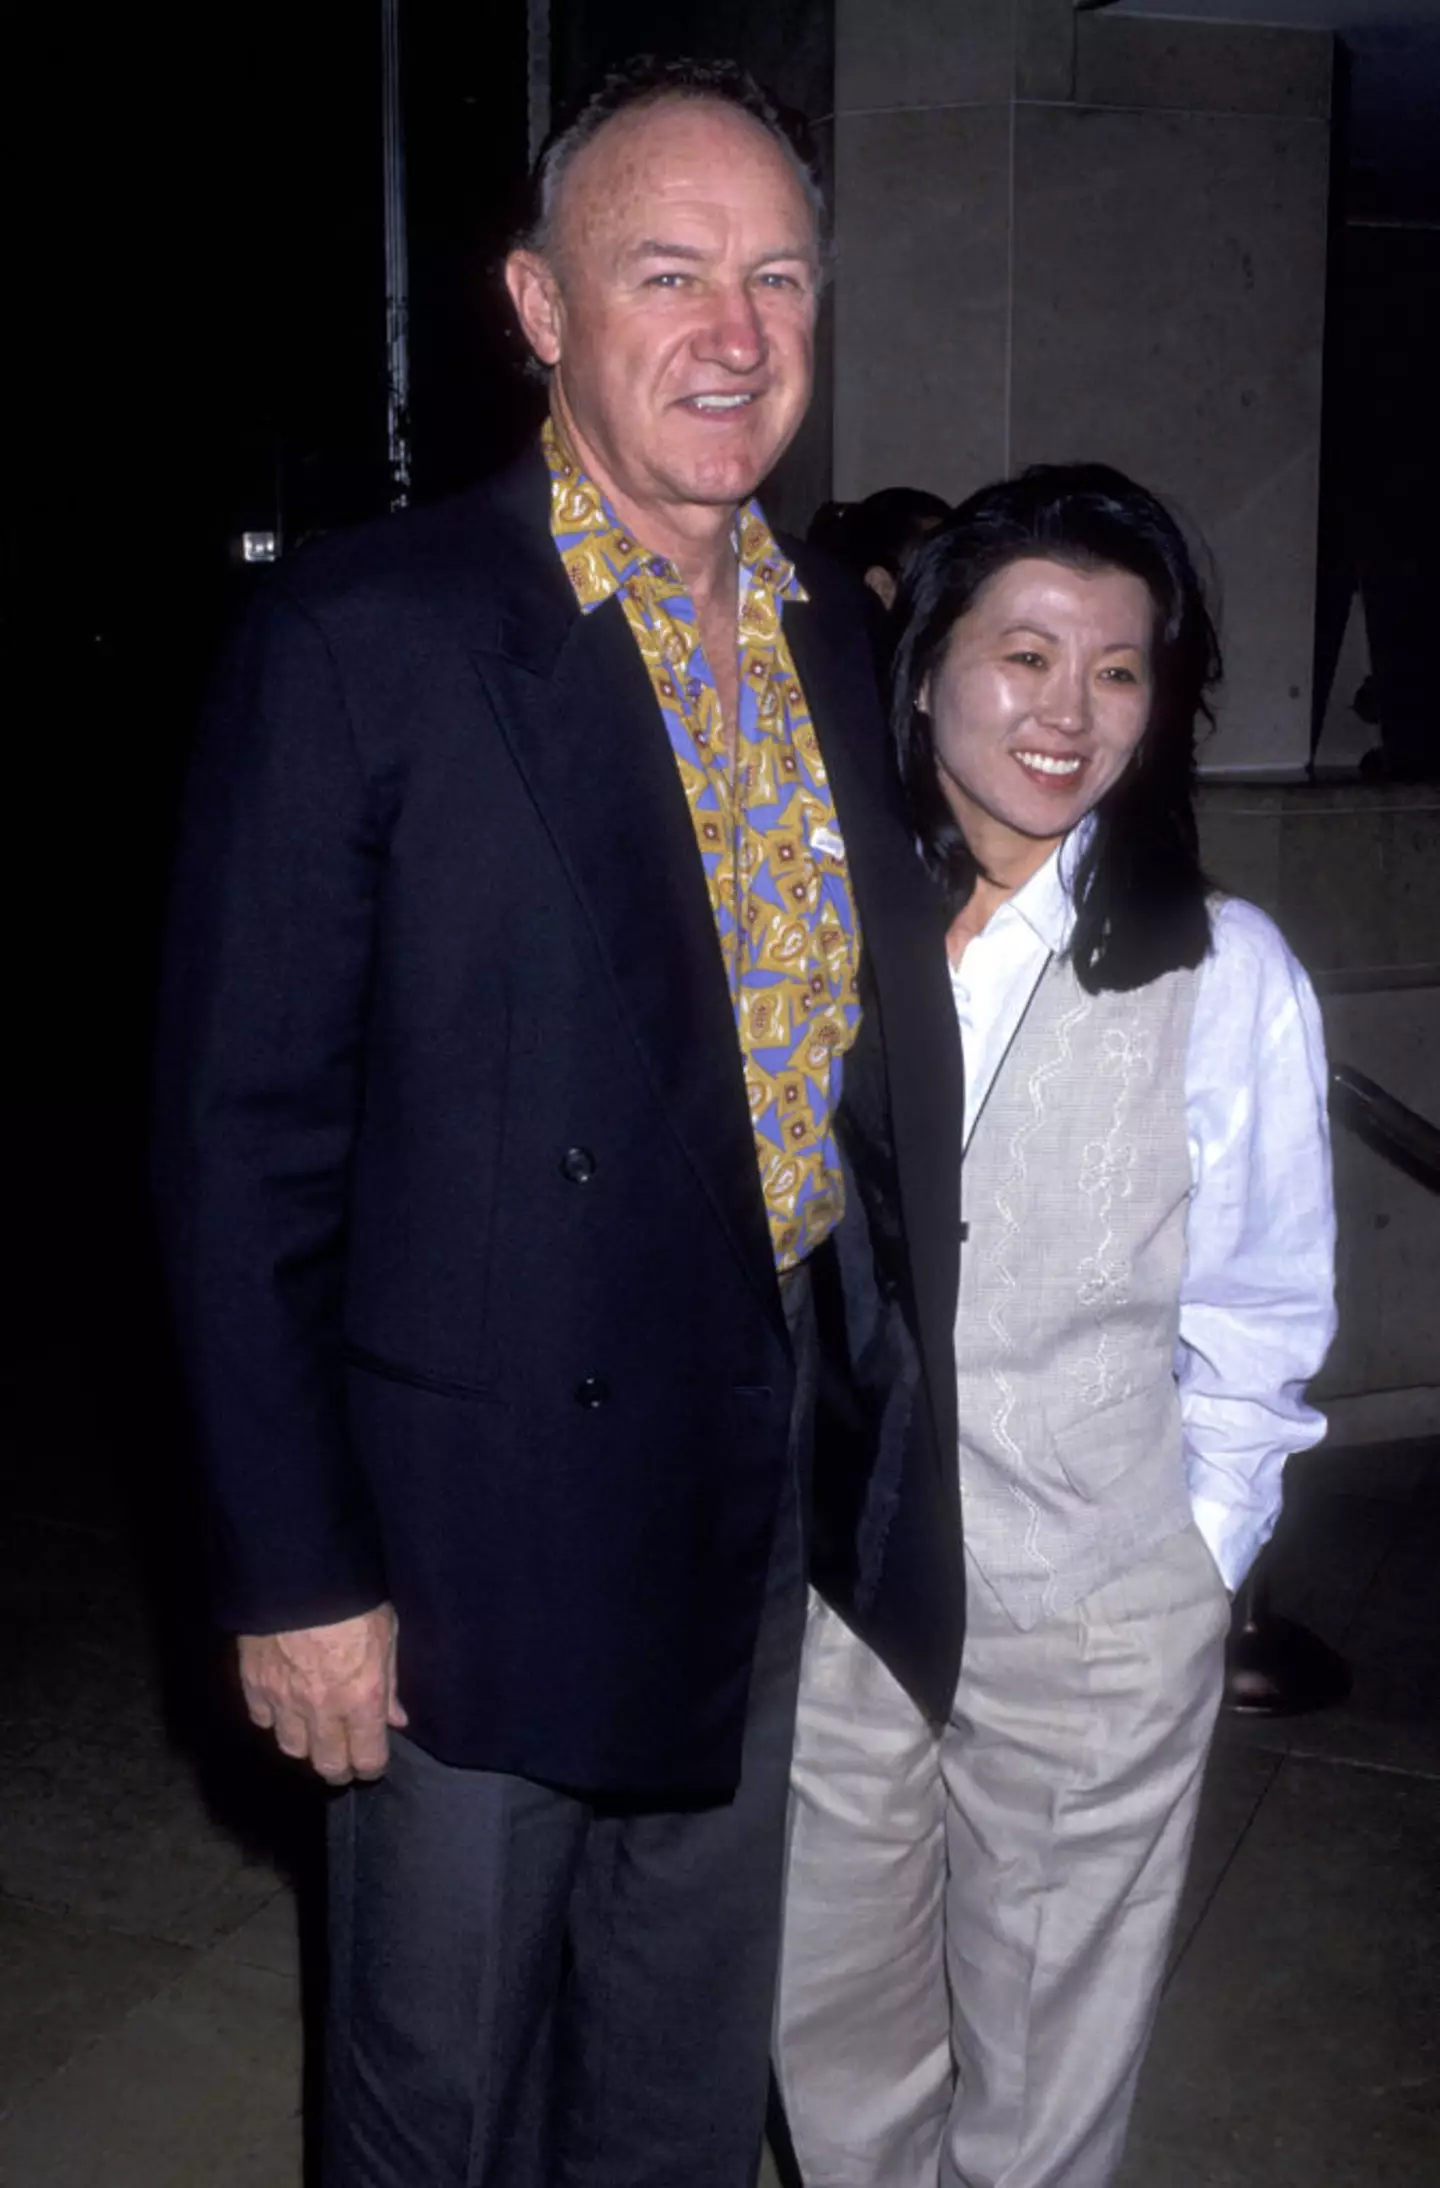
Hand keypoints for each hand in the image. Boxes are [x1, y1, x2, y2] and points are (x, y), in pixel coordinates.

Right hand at [238, 1603, 406, 1784]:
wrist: (298, 1573)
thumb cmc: (353, 1597)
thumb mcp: (387, 1633)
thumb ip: (390, 1683)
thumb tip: (396, 1719)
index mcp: (362, 1698)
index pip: (368, 1759)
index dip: (372, 1766)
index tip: (373, 1760)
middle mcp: (322, 1709)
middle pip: (328, 1764)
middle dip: (339, 1767)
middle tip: (344, 1758)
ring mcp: (284, 1700)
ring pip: (292, 1749)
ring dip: (306, 1745)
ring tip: (314, 1731)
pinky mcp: (254, 1685)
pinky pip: (262, 1720)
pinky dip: (273, 1718)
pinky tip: (283, 1705)